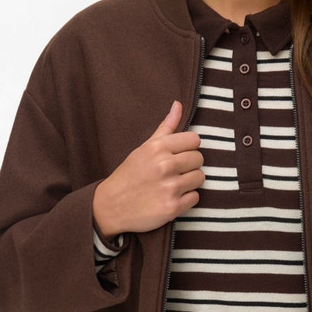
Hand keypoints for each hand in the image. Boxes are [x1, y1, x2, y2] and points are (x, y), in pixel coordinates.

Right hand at [92, 100, 204, 238]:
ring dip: (190, 182)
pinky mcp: (173, 207)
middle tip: (174, 171)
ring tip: (174, 184)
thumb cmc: (130, 174)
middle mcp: (165, 165)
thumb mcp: (144, 148)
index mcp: (158, 147)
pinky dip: (186, 199)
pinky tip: (171, 197)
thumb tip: (178, 104)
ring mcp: (169, 187)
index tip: (178, 154)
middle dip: (189, 165)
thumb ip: (166, 127)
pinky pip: (195, 198)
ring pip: (200, 178)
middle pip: (199, 159)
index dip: (188, 148)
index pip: (195, 140)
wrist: (110, 206)